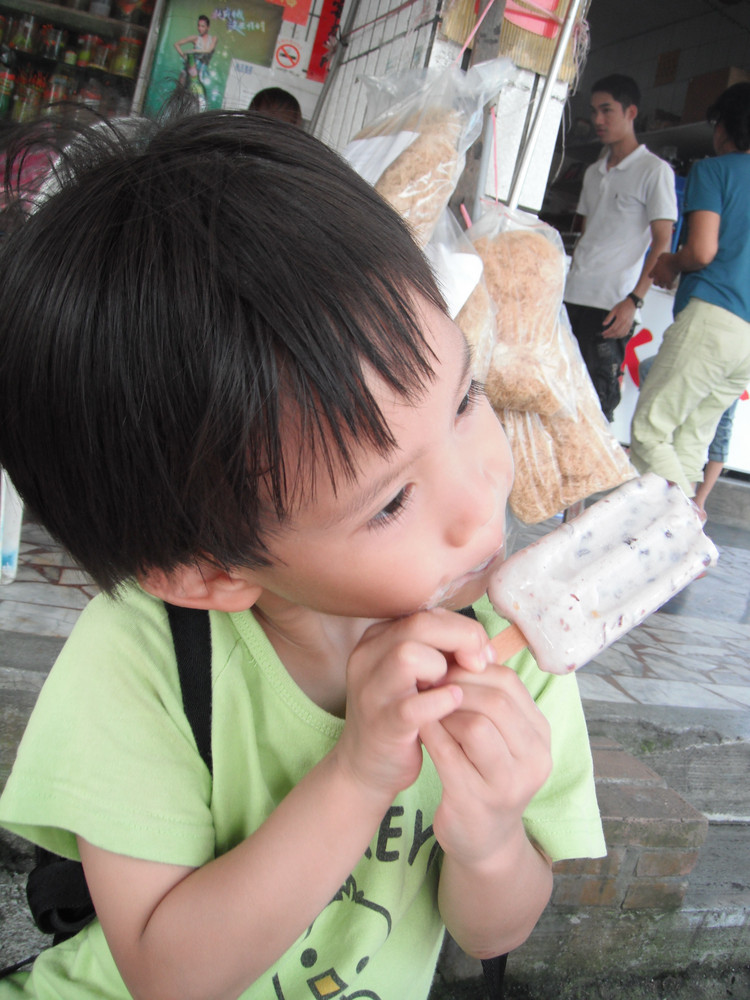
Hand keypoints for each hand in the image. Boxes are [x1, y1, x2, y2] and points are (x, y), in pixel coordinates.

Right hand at [334, 609, 495, 801]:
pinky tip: (454, 704)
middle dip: (460, 638)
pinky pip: (412, 705)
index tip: (483, 652)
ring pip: (407, 656)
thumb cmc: (402, 715)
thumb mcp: (417, 675)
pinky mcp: (381, 724)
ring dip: (442, 667)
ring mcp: (371, 691)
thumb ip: (441, 652)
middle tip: (481, 664)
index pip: (425, 614)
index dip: (462, 628)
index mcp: (377, 639)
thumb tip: (483, 645)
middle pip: (418, 625)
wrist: (368, 766)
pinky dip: (440, 701)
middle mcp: (368, 657)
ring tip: (456, 686)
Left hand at [419, 663, 550, 866]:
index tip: (445, 666)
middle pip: (495, 702)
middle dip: (456, 686)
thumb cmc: (485, 773)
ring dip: (444, 710)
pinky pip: (449, 755)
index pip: (509, 683)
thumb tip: (459, 649)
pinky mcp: (476, 802)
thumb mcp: (499, 735)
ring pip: (475, 726)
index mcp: (540, 735)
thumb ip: (488, 698)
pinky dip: (432, 734)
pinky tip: (419, 726)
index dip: (473, 669)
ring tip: (426, 703)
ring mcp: (508, 784)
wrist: (482, 838)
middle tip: (429, 681)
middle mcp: (534, 759)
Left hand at [601, 297, 636, 338]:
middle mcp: (625, 323)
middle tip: (605, 336)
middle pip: (616, 332)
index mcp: (621, 318)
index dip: (607, 332)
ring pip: (621, 334)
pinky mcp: (630, 325)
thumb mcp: (614, 310)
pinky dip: (620, 336)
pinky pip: (625, 333)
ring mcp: (628, 325)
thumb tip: (604, 324)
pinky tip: (616, 336)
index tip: (603, 333)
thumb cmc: (623, 306)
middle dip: (610, 335)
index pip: (613, 328)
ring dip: (614, 337)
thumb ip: (609, 317)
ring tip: (609, 336)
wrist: (632, 303)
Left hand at [649, 252, 679, 289]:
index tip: (656, 274)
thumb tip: (658, 259)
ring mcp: (663, 279)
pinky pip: (669, 287)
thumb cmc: (670, 257)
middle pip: (655, 283)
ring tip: (667, 282)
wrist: (676, 261)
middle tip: (662, 279)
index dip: (653, 275)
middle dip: (658, 282)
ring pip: (661, 286)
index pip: (650, 276)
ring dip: (664, 284)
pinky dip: (670, 286)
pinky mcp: (670, 281)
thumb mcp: (662, 255)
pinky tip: (673, 284)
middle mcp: (658, 276)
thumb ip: (659, 259)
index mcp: (655, 270)